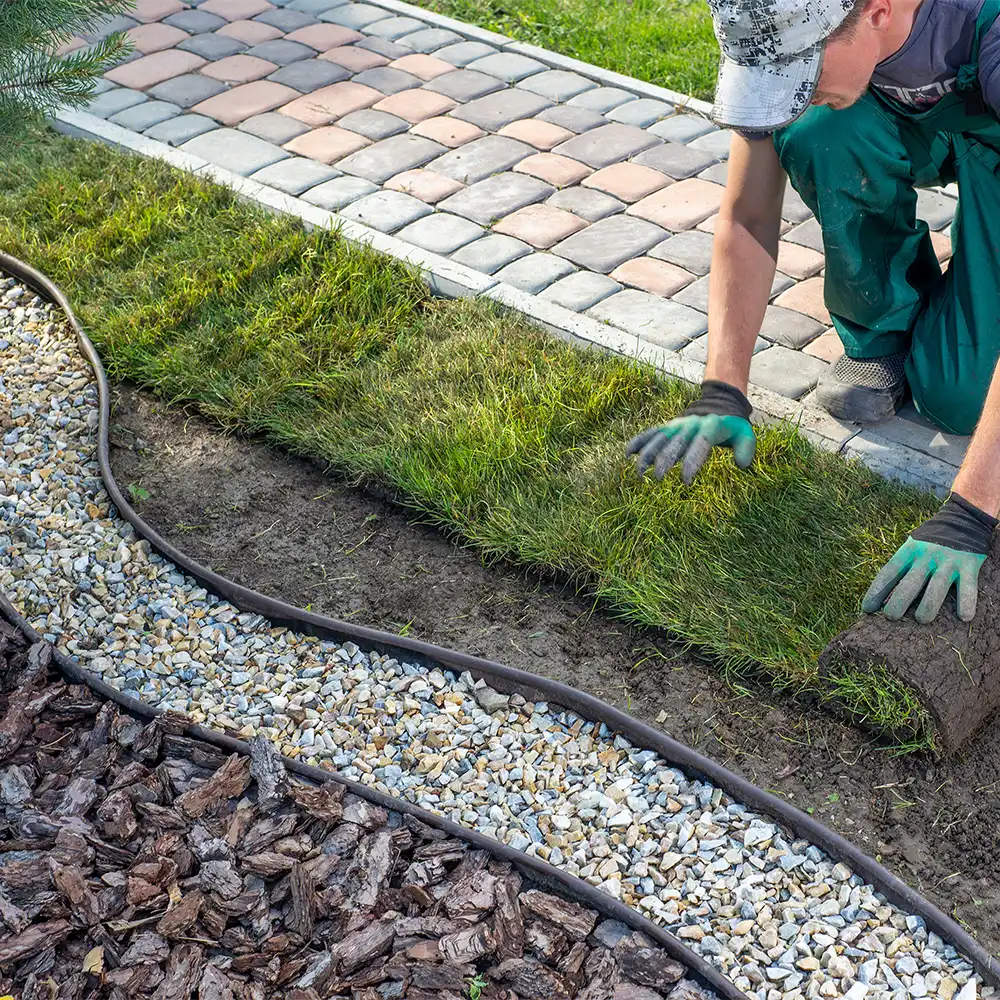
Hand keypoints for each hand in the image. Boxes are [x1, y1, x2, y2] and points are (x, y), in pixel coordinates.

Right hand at [626, 380, 755, 485]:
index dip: (692, 462)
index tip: (685, 481)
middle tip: (657, 478)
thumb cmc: (732, 427)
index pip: (700, 444)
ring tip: (639, 473)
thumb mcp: (745, 433)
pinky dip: (639, 442)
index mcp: (710, 426)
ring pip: (660, 438)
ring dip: (648, 454)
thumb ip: (746, 448)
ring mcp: (678, 424)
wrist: (719, 405)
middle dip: (664, 460)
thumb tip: (741, 464)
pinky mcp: (669, 426)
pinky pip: (652, 433)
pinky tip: (628, 454)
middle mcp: (691, 424)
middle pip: (675, 442)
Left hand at [862, 493, 996, 622]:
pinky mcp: (969, 565)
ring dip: (928, 605)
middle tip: (890, 616)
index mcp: (909, 551)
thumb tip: (884, 595)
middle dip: (899, 601)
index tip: (867, 609)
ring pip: (936, 586)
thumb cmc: (930, 540)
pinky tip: (964, 617)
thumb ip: (903, 566)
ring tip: (921, 619)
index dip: (877, 591)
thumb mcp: (912, 546)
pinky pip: (968, 587)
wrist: (963, 519)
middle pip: (910, 582)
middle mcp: (927, 556)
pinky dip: (966, 602)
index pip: (889, 573)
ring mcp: (948, 561)